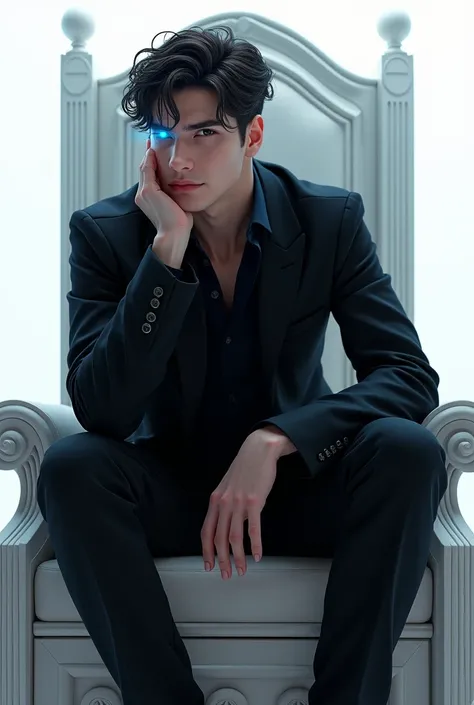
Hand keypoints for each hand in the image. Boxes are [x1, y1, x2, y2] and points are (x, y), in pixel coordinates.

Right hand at [135, 138, 193, 235]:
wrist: (174, 234)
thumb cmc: (179, 224)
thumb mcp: (177, 205)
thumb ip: (176, 195)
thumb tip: (185, 186)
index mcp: (147, 199)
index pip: (148, 176)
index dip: (151, 162)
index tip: (155, 151)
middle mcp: (142, 195)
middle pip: (144, 169)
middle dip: (148, 154)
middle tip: (153, 139)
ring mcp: (143, 193)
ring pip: (145, 167)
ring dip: (149, 153)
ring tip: (154, 140)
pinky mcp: (148, 191)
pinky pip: (147, 169)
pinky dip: (150, 158)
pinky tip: (154, 148)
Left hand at [200, 429, 286, 579]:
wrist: (259, 450)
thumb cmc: (245, 468)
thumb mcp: (227, 486)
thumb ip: (224, 504)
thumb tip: (225, 522)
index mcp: (215, 500)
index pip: (206, 531)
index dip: (206, 551)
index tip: (209, 565)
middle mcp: (223, 503)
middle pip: (219, 539)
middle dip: (222, 560)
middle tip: (226, 575)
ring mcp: (238, 503)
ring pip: (235, 537)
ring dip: (238, 557)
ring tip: (241, 570)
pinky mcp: (254, 502)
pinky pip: (254, 529)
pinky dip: (255, 545)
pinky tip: (257, 555)